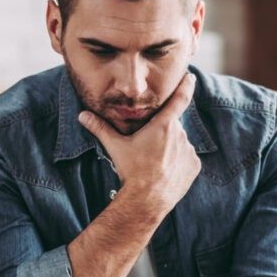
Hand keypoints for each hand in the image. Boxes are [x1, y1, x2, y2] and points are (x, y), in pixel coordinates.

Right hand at [79, 72, 200, 219]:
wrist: (147, 199)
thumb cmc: (131, 170)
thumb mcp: (115, 147)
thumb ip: (100, 128)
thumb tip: (82, 115)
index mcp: (163, 125)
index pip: (180, 99)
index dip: (186, 85)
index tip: (190, 77)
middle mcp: (180, 135)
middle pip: (172, 127)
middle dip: (162, 134)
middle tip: (148, 150)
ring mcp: (189, 151)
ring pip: (179, 143)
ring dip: (169, 149)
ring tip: (154, 164)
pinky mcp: (194, 166)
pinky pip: (186, 159)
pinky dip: (178, 162)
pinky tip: (164, 172)